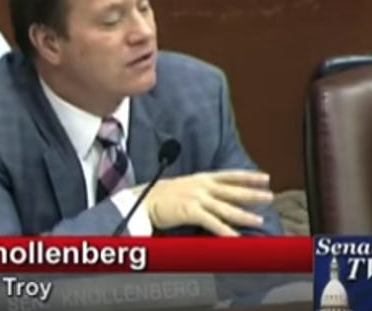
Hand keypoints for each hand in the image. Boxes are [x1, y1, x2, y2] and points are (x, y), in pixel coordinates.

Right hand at [134, 170, 273, 235]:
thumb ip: (201, 190)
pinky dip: (226, 232)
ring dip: (244, 215)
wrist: (143, 200)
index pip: (230, 175)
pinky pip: (213, 223)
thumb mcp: (185, 186)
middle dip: (253, 194)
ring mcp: (197, 198)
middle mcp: (201, 186)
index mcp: (201, 178)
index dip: (248, 176)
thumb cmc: (162, 195)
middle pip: (233, 191)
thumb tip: (217, 197)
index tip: (264, 177)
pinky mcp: (191, 211)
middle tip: (269, 196)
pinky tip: (236, 238)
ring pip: (227, 208)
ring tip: (259, 220)